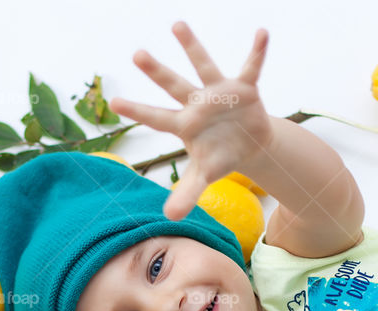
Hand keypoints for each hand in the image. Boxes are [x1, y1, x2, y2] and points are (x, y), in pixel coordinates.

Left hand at [108, 20, 273, 220]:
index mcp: (185, 124)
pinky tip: (262, 33)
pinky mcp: (244, 87)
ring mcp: (219, 92)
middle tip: (135, 54)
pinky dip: (258, 51)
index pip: (157, 117)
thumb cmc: (220, 156)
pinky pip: (252, 66)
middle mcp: (197, 103)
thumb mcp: (205, 176)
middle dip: (156, 71)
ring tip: (176, 25)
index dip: (138, 111)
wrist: (249, 143)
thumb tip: (170, 218)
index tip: (114, 102)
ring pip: (203, 66)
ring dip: (192, 47)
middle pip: (173, 86)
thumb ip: (188, 193)